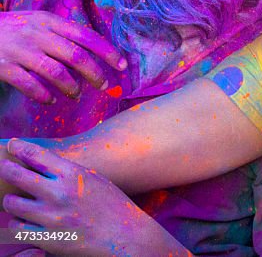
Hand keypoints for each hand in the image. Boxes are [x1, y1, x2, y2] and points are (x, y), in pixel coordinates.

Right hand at [0, 12, 125, 103]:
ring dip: (71, 87)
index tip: (122, 65)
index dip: (107, 51)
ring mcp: (19, 49)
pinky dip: (43, 94)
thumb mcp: (34, 23)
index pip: (86, 35)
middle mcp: (36, 33)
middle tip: (104, 85)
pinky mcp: (2, 66)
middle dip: (95, 73)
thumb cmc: (8, 30)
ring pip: (56, 72)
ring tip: (75, 94)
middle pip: (76, 55)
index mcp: (48, 21)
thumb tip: (90, 52)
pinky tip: (49, 100)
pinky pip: (29, 84)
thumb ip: (58, 34)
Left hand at [0, 140, 177, 255]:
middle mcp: (60, 193)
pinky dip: (19, 224)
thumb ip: (67, 173)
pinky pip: (17, 228)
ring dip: (12, 202)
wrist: (126, 236)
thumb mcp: (93, 180)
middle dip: (6, 169)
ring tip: (18, 201)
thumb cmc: (111, 205)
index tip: (12, 146)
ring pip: (12, 204)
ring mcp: (52, 217)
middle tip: (4, 168)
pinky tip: (27, 221)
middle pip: (17, 175)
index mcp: (74, 175)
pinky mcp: (47, 239)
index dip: (19, 147)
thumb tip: (39, 164)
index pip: (36, 155)